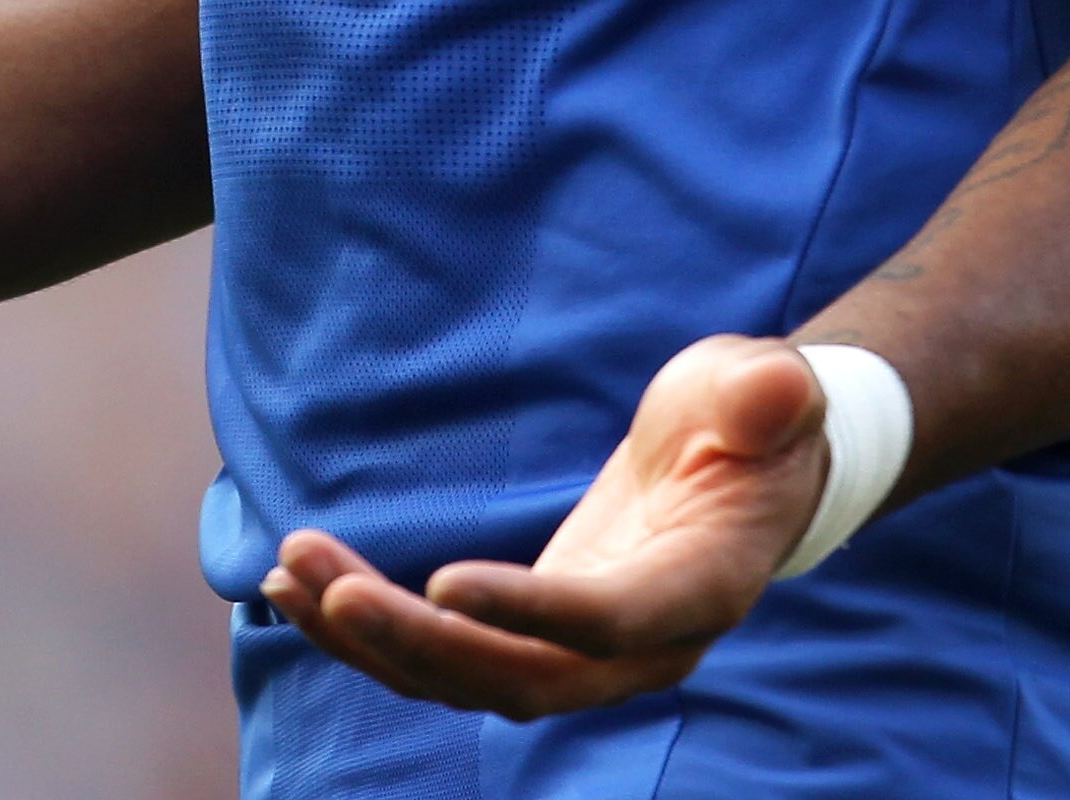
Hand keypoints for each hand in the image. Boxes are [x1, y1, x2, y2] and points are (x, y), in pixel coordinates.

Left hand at [259, 334, 830, 717]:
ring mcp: (580, 653)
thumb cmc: (757, 418)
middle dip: (417, 641)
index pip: (607, 622)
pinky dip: (368, 634)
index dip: (530, 612)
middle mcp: (638, 649)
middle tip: (328, 584)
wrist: (745, 465)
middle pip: (518, 676)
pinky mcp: (531, 636)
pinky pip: (442, 657)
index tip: (442, 581)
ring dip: (372, 639)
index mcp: (699, 589)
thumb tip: (778, 392)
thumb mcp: (770, 390)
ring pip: (464, 678)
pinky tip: (298, 588)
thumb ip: (769, 398)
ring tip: (291, 574)